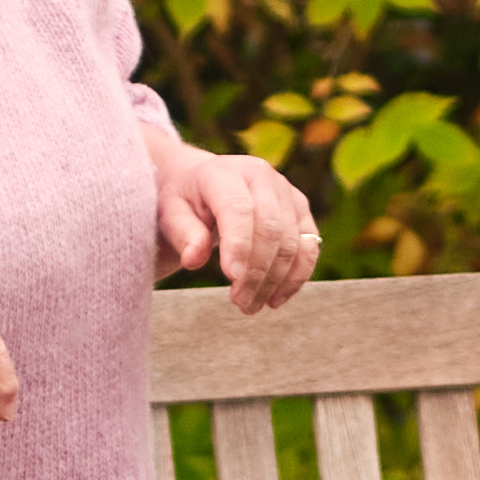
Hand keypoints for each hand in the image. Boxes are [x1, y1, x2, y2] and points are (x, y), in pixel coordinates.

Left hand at [149, 139, 319, 306]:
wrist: (203, 182)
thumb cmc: (184, 201)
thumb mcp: (171, 212)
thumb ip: (182, 234)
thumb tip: (194, 260)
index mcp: (225, 172)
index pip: (238, 208)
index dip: (239, 245)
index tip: (232, 278)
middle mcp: (261, 176)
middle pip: (271, 228)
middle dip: (257, 271)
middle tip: (240, 303)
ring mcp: (286, 192)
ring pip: (291, 242)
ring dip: (275, 280)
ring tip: (251, 306)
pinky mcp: (300, 210)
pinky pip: (309, 247)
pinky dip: (296, 277)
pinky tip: (275, 299)